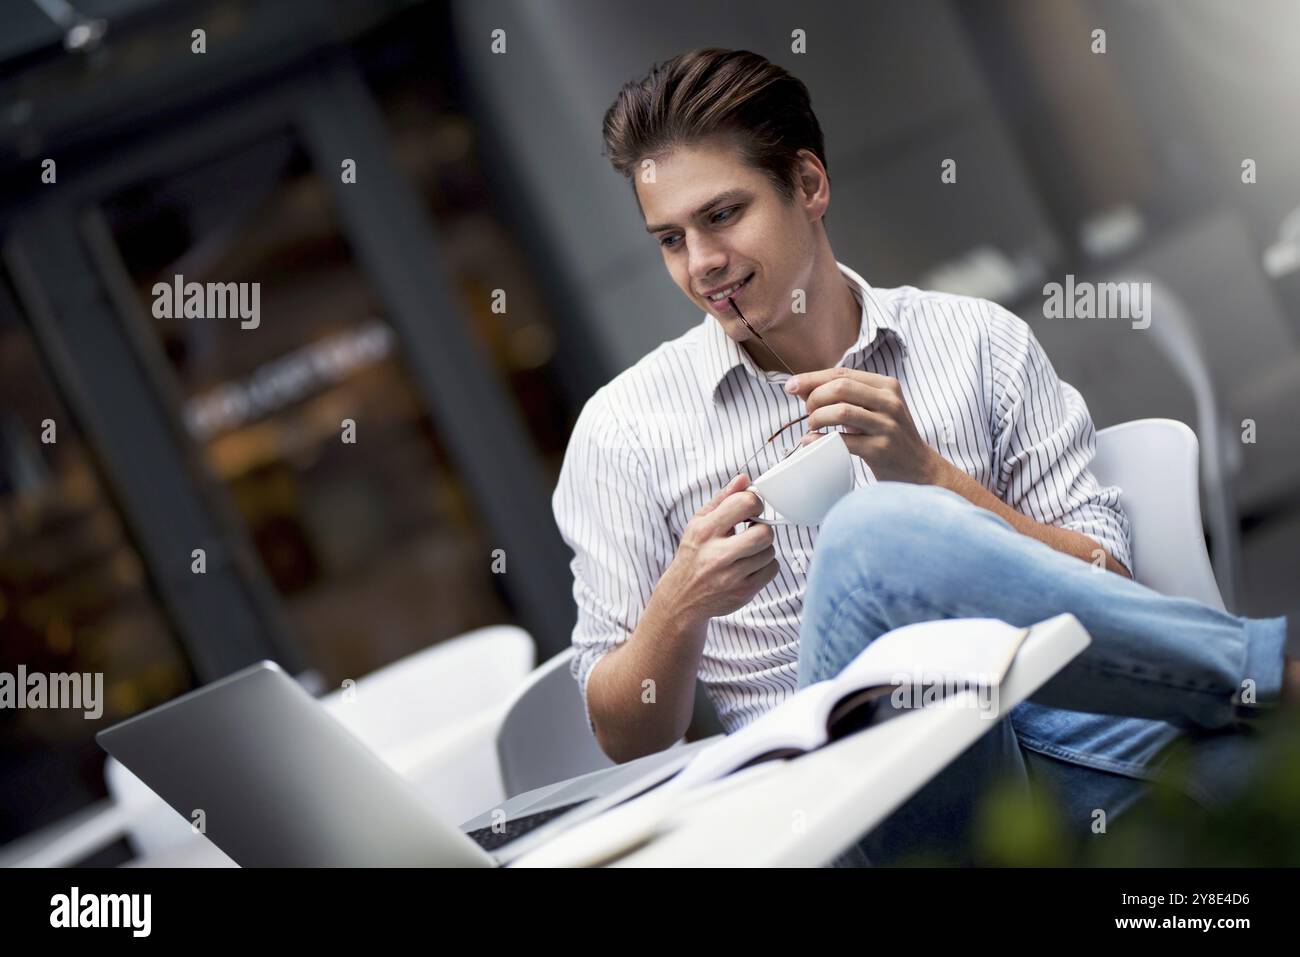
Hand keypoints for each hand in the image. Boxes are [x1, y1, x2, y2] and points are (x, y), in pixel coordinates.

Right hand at [658, 474, 778, 623]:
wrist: (681, 598)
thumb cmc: (693, 555)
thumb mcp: (699, 522)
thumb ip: (723, 499)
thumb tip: (744, 479)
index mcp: (705, 530)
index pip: (745, 504)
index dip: (754, 503)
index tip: (750, 510)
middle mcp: (718, 554)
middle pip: (764, 532)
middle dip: (762, 529)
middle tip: (751, 532)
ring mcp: (732, 576)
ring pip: (770, 551)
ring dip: (763, 549)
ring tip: (746, 551)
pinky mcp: (744, 592)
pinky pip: (772, 570)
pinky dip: (765, 565)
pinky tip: (749, 565)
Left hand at [784, 368, 944, 483]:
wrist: (919, 469)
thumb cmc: (887, 436)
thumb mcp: (872, 409)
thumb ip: (843, 396)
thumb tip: (799, 386)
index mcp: (886, 386)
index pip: (842, 373)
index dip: (812, 378)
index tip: (790, 387)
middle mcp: (890, 402)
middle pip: (840, 388)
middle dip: (814, 399)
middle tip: (808, 413)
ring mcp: (887, 425)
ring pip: (841, 411)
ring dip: (817, 419)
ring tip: (812, 428)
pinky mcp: (881, 449)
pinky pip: (843, 440)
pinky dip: (820, 440)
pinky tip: (811, 442)